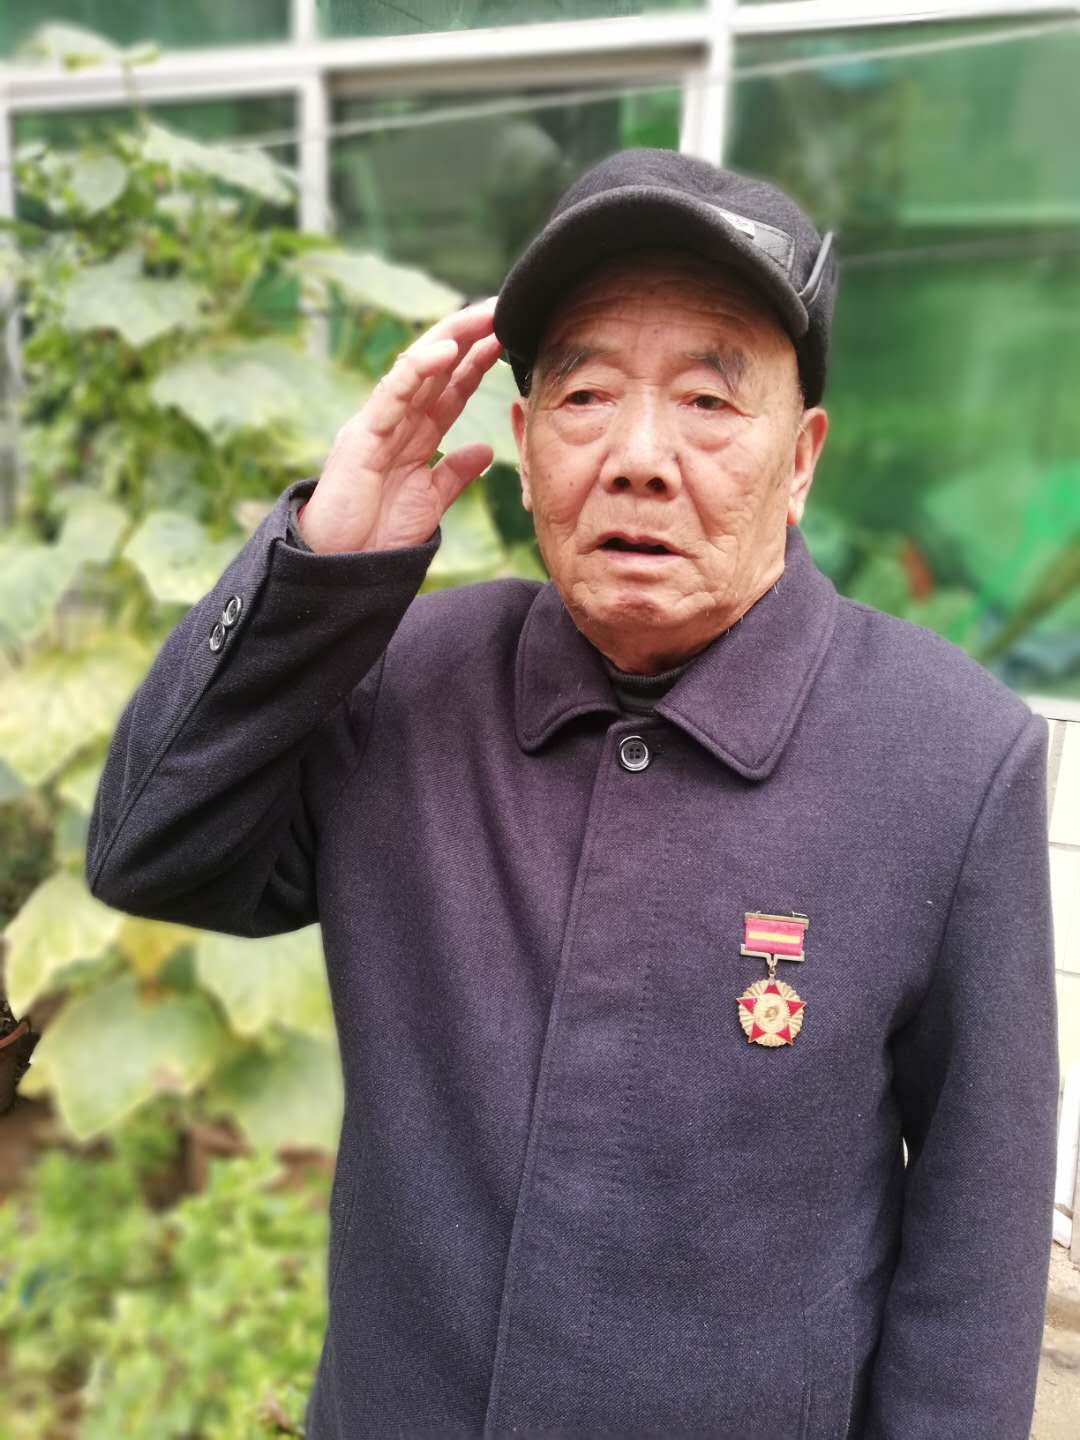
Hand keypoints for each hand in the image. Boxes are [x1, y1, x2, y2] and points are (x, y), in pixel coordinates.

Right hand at [296, 298, 502, 553]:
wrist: (342, 564)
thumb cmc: (377, 534)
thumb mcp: (429, 501)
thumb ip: (455, 474)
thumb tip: (487, 449)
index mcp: (414, 434)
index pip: (449, 387)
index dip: (477, 360)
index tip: (509, 336)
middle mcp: (396, 420)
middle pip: (435, 366)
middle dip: (468, 335)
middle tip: (502, 308)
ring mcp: (378, 423)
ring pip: (415, 368)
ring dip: (450, 339)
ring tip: (482, 316)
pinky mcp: (362, 435)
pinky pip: (392, 393)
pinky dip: (417, 369)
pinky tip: (445, 350)